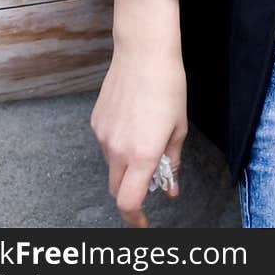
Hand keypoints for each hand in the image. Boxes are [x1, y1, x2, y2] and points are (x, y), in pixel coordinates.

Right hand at [90, 43, 187, 227]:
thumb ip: (172, 162)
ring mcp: (103, 136)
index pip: (129, 202)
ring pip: (112, 165)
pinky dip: (119, 143)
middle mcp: (117, 149)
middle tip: (149, 179)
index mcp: (142, 154)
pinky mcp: (95, 122)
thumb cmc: (168, 85)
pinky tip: (133, 119)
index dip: (135, 219)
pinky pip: (106, 143)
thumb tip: (170, 188)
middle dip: (131, 194)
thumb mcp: (178, 126)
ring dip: (126, 164)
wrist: (143, 51)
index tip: (143, 223)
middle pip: (117, 190)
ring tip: (146, 133)